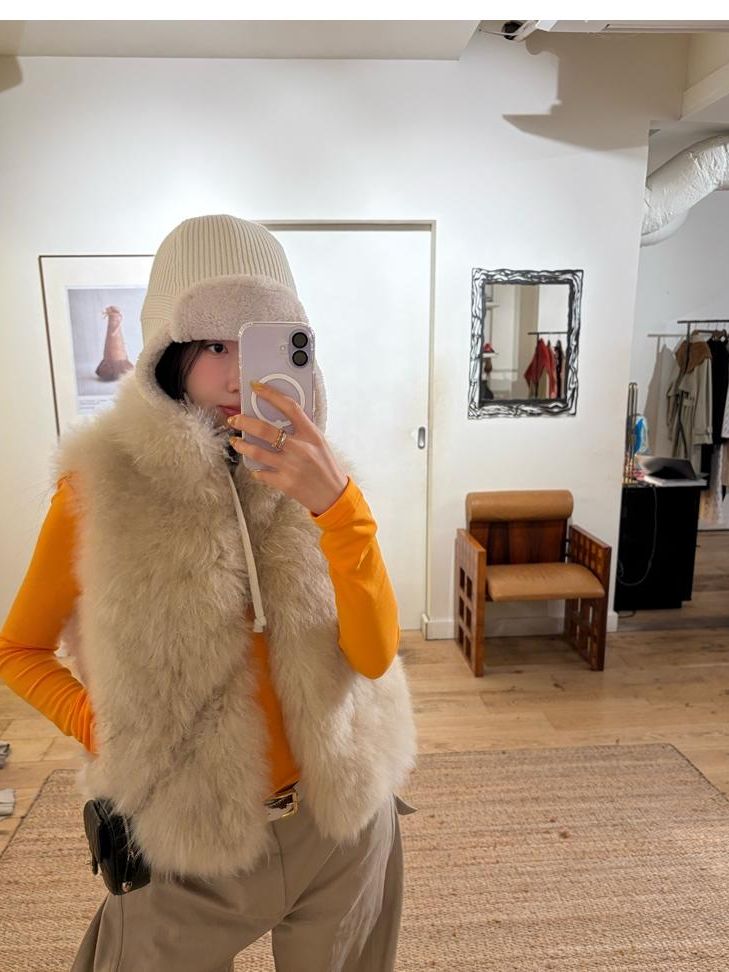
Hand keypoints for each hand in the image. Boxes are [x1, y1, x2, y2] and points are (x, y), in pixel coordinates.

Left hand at [227, 382, 348, 515]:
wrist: (333, 495)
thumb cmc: (326, 467)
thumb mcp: (319, 443)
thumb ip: (302, 431)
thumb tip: (277, 419)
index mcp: (311, 434)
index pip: (289, 407)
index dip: (271, 394)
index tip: (256, 388)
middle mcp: (300, 448)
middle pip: (265, 429)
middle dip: (244, 422)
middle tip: (234, 419)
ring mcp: (291, 466)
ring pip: (257, 452)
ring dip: (242, 445)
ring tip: (235, 441)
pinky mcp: (284, 482)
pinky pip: (261, 473)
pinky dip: (255, 470)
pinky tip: (254, 467)